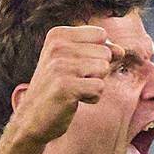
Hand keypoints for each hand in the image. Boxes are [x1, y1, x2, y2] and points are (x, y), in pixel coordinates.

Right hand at [11, 24, 124, 145]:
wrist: (32, 119)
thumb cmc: (57, 90)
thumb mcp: (74, 63)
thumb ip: (98, 52)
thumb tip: (121, 51)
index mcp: (58, 35)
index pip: (101, 34)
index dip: (99, 54)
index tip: (80, 67)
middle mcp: (57, 46)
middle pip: (105, 53)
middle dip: (97, 72)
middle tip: (75, 82)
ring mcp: (60, 65)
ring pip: (103, 70)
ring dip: (94, 85)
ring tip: (75, 90)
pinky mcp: (66, 86)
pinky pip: (99, 88)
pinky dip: (92, 98)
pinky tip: (74, 100)